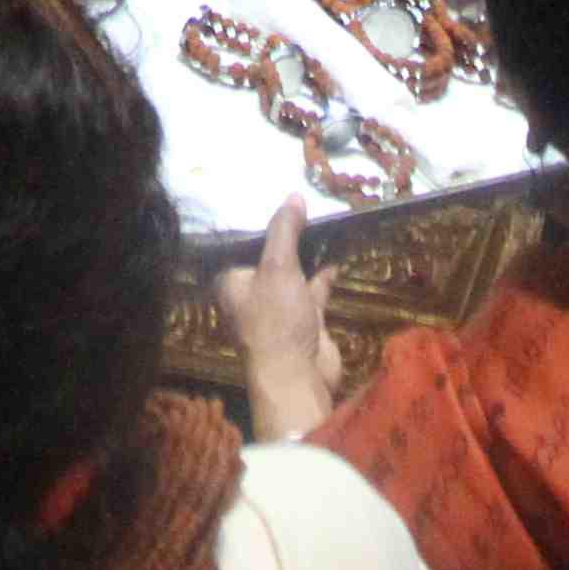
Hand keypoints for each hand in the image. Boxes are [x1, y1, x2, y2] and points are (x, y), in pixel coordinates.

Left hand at [221, 195, 343, 441]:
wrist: (300, 378)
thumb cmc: (276, 320)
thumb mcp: (278, 267)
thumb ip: (285, 230)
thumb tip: (294, 196)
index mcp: (231, 280)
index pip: (237, 241)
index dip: (252, 218)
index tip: (267, 191)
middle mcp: (251, 292)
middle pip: (267, 254)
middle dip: (284, 232)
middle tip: (301, 199)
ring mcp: (279, 306)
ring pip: (293, 270)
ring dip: (306, 250)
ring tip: (322, 217)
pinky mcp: (305, 318)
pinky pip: (314, 287)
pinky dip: (324, 271)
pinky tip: (337, 250)